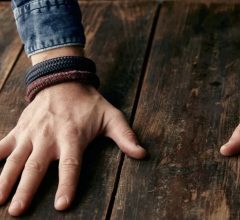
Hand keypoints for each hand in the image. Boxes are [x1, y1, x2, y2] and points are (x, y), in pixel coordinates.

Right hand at [0, 82, 145, 215]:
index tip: (62, 204)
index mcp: (72, 137)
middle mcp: (49, 137)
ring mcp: (31, 134)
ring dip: (4, 180)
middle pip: (36, 167)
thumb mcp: (112, 117)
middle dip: (26, 190)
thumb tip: (142, 154)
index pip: (70, 165)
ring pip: (15, 160)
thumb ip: (126, 137)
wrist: (63, 80)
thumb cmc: (89, 103)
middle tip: (18, 212)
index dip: (67, 184)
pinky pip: (0, 145)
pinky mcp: (19, 129)